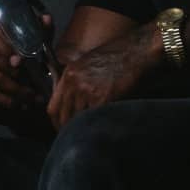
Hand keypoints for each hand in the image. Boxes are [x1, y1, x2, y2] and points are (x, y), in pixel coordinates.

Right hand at [0, 10, 54, 118]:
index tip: (21, 60)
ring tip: (31, 97)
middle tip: (30, 81)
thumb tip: (45, 17)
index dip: (7, 46)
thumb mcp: (36, 47)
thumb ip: (41, 32)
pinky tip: (19, 104)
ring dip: (15, 89)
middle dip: (13, 70)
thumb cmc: (25, 65)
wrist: (16, 92)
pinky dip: (7, 101)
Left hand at [46, 22, 160, 128]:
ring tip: (89, 134)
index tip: (61, 129)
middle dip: (67, 130)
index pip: (52, 107)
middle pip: (63, 117)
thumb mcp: (87, 64)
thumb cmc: (116, 57)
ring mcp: (88, 91)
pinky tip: (101, 128)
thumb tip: (70, 106)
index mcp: (68, 75)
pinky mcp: (103, 98)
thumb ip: (75, 83)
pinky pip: (94, 119)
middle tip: (75, 137)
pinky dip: (97, 125)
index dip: (56, 122)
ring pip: (78, 121)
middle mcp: (74, 83)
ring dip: (83, 129)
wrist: (136, 51)